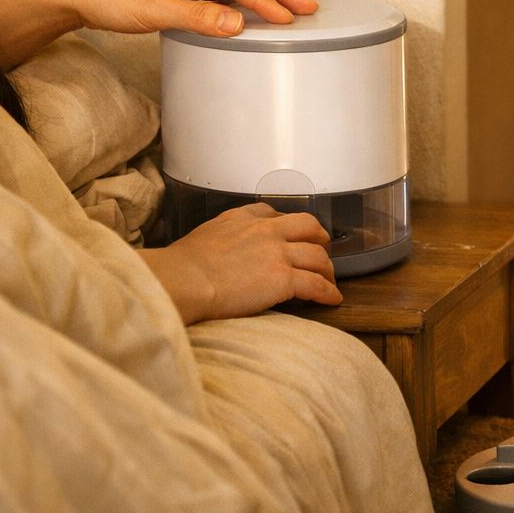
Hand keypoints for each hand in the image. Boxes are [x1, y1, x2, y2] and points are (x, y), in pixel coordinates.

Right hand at [139, 203, 338, 323]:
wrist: (183, 279)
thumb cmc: (181, 266)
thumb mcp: (203, 236)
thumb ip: (221, 238)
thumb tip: (220, 254)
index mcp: (243, 218)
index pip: (274, 213)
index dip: (288, 224)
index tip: (292, 233)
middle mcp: (265, 230)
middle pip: (307, 227)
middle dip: (319, 238)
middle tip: (322, 250)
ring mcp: (277, 253)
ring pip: (318, 256)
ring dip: (327, 269)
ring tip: (329, 280)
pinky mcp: (284, 278)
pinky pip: (316, 285)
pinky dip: (328, 292)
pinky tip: (332, 299)